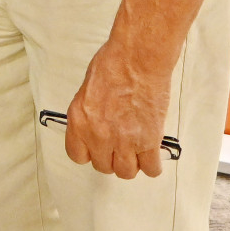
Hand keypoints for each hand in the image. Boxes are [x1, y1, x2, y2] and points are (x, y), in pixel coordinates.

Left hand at [63, 39, 173, 179]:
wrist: (138, 58)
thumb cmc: (114, 64)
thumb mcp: (87, 90)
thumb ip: (89, 114)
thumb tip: (96, 127)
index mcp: (79, 120)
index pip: (77, 155)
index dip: (89, 154)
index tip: (96, 150)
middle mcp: (99, 134)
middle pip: (103, 166)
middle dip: (111, 158)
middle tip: (119, 148)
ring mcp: (124, 140)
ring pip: (126, 172)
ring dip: (131, 164)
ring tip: (135, 152)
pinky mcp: (148, 141)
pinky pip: (151, 168)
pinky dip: (152, 164)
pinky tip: (152, 154)